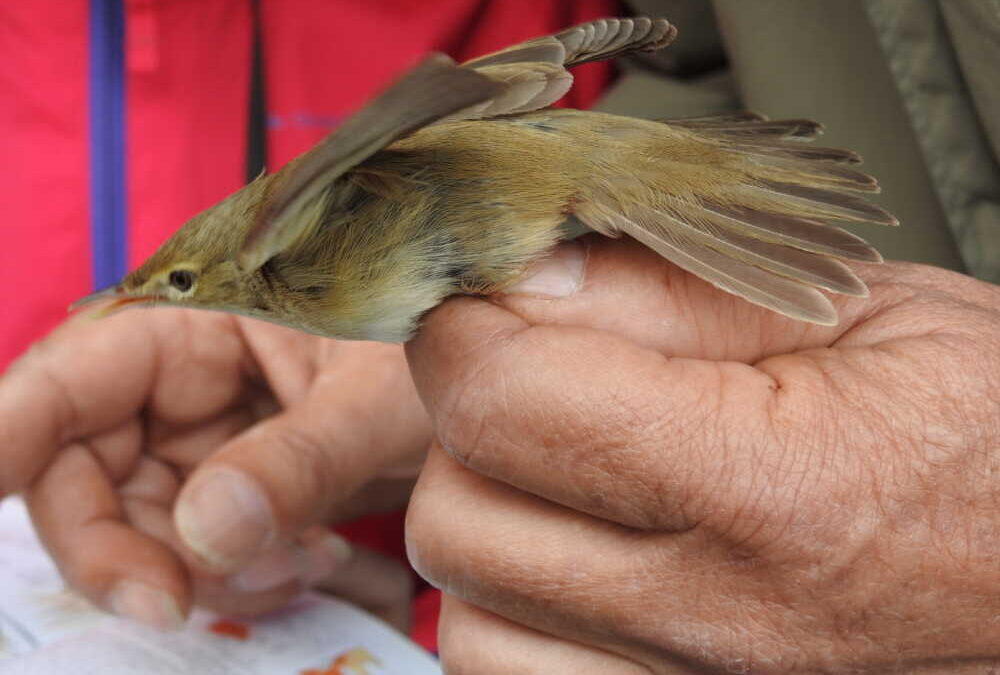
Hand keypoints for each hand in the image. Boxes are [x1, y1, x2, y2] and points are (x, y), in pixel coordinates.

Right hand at [0, 309, 430, 629]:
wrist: (485, 392)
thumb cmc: (442, 349)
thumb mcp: (374, 401)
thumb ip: (295, 461)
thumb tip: (203, 533)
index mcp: (196, 318)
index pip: (68, 378)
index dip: (5, 436)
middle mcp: (181, 378)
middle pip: (80, 473)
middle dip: (117, 550)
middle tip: (175, 603)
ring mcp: (205, 436)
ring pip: (137, 527)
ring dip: (201, 571)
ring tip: (299, 561)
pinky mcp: (236, 485)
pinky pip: (197, 550)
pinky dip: (241, 575)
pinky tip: (310, 561)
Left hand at [404, 237, 999, 672]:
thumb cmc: (987, 436)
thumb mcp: (860, 313)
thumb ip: (675, 289)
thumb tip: (522, 273)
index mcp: (765, 487)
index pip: (506, 403)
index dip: (464, 330)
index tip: (482, 301)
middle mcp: (717, 622)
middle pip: (457, 519)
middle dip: (463, 426)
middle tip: (526, 377)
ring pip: (467, 621)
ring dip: (487, 527)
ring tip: (565, 474)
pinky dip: (515, 615)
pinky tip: (580, 559)